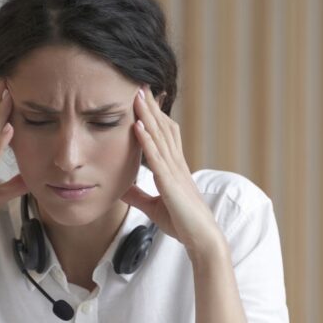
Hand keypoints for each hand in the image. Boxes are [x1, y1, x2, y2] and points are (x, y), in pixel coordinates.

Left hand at [122, 87, 222, 256]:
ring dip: (148, 115)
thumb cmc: (182, 223)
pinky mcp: (170, 183)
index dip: (155, 116)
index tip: (145, 98)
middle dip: (151, 106)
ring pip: (160, 136)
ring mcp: (175, 172)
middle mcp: (177, 164)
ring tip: (137, 94)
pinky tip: (138, 125)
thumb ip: (138, 195)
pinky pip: (156, 157)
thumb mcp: (154, 206)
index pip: (165, 135)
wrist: (202, 239)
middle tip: (140, 84)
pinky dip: (147, 140)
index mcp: (175, 168)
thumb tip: (121, 186)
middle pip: (163, 128)